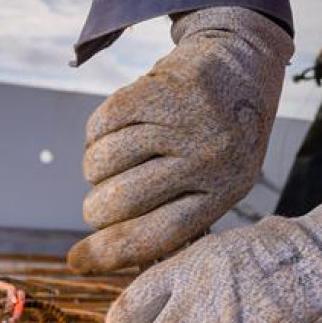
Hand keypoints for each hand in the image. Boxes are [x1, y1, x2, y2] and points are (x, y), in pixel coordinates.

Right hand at [68, 8, 290, 273]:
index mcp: (226, 190)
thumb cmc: (223, 138)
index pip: (157, 235)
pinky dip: (97, 134)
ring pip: (102, 162)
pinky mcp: (162, 88)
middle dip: (97, 207)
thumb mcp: (221, 181)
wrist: (244, 64)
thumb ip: (178, 217)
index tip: (77, 259)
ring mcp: (186, 120)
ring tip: (118, 160)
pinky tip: (117, 130)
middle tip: (105, 198)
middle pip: (119, 202)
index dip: (108, 253)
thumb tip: (108, 257)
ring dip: (96, 168)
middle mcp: (209, 157)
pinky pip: (100, 124)